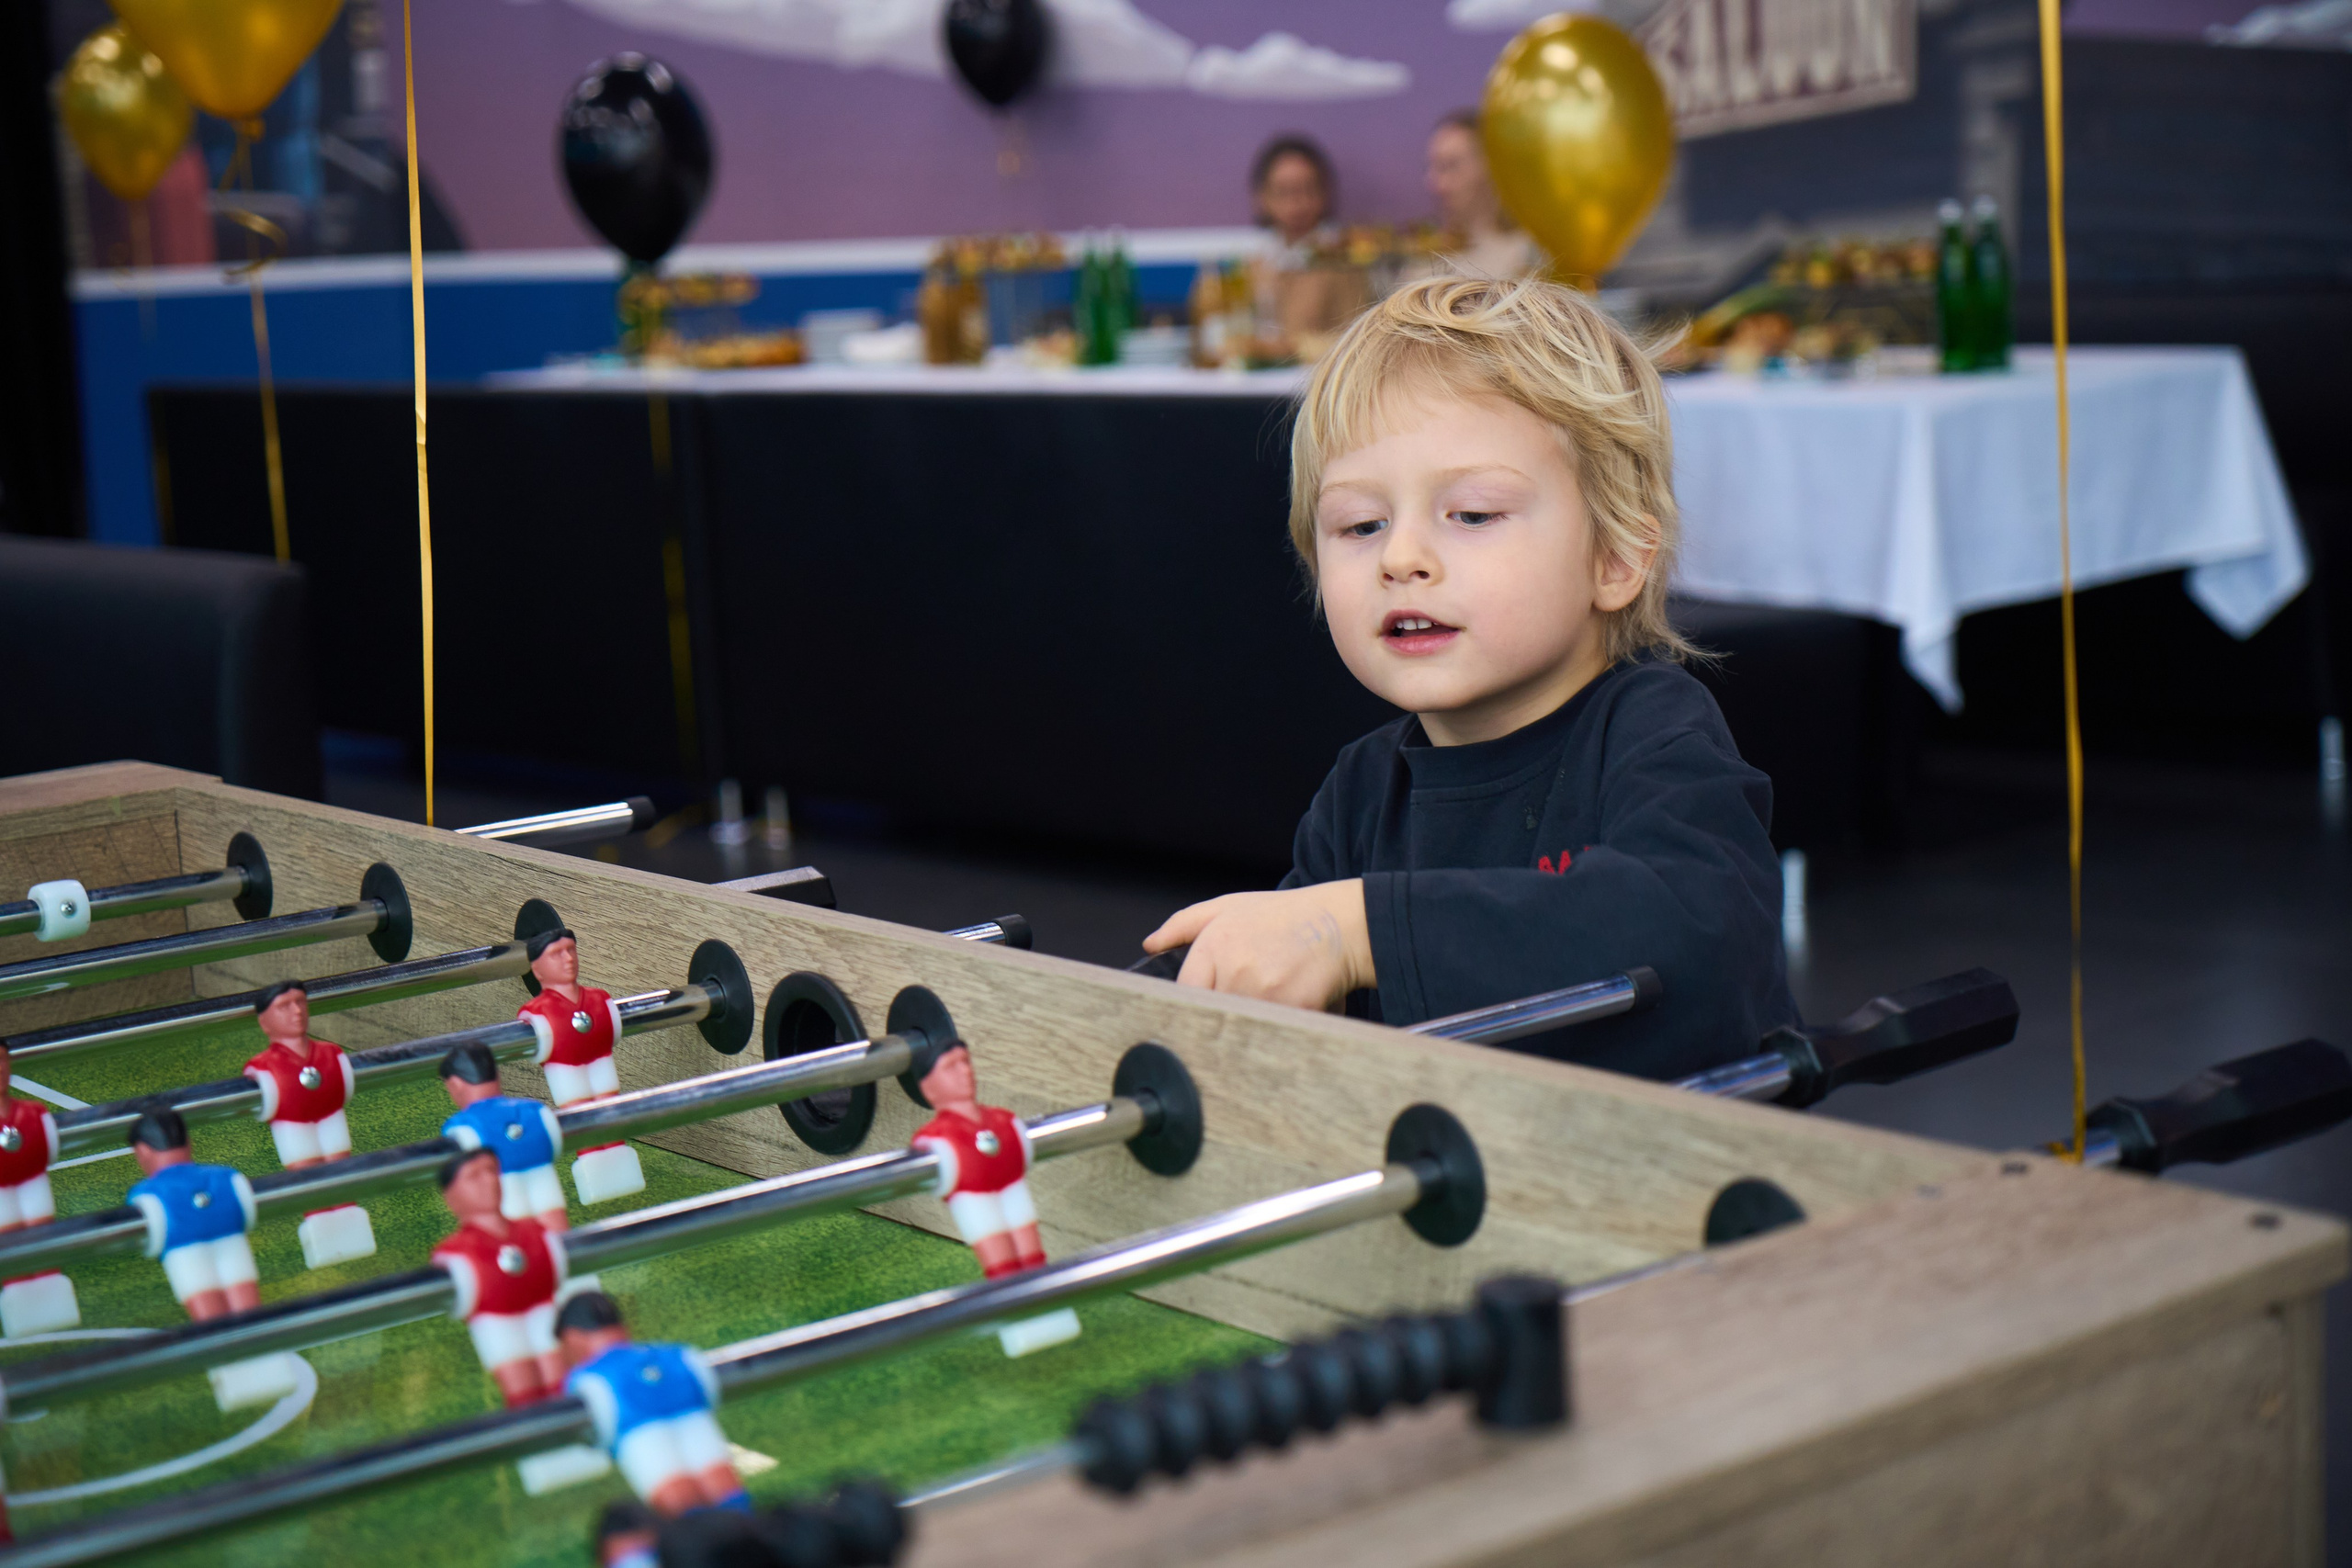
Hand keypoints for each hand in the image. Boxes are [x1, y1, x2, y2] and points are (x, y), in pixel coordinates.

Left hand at [1142, 881, 1372, 1010]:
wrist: (1341, 923)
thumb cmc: (1283, 916)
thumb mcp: (1229, 907)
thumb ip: (1183, 925)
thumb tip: (1151, 945)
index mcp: (1213, 946)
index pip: (1183, 994)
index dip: (1190, 1006)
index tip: (1198, 1012)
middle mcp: (1234, 970)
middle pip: (1210, 1016)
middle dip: (1219, 1019)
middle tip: (1231, 1018)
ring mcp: (1263, 992)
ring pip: (1239, 1028)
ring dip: (1246, 1027)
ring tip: (1265, 1010)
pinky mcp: (1293, 1009)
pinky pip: (1272, 1034)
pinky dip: (1276, 1031)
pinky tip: (1286, 1014)